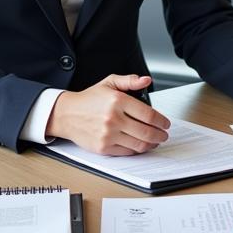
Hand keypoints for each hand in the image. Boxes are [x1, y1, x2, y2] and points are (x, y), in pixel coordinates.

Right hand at [46, 74, 170, 155]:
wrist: (67, 114)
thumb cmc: (89, 99)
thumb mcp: (109, 82)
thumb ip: (130, 81)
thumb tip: (146, 80)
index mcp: (118, 101)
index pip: (148, 115)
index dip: (161, 121)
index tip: (165, 123)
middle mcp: (114, 118)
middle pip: (147, 132)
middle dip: (160, 135)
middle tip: (164, 135)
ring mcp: (108, 135)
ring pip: (139, 144)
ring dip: (152, 144)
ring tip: (155, 141)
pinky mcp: (103, 147)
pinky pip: (127, 152)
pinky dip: (138, 150)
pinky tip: (140, 145)